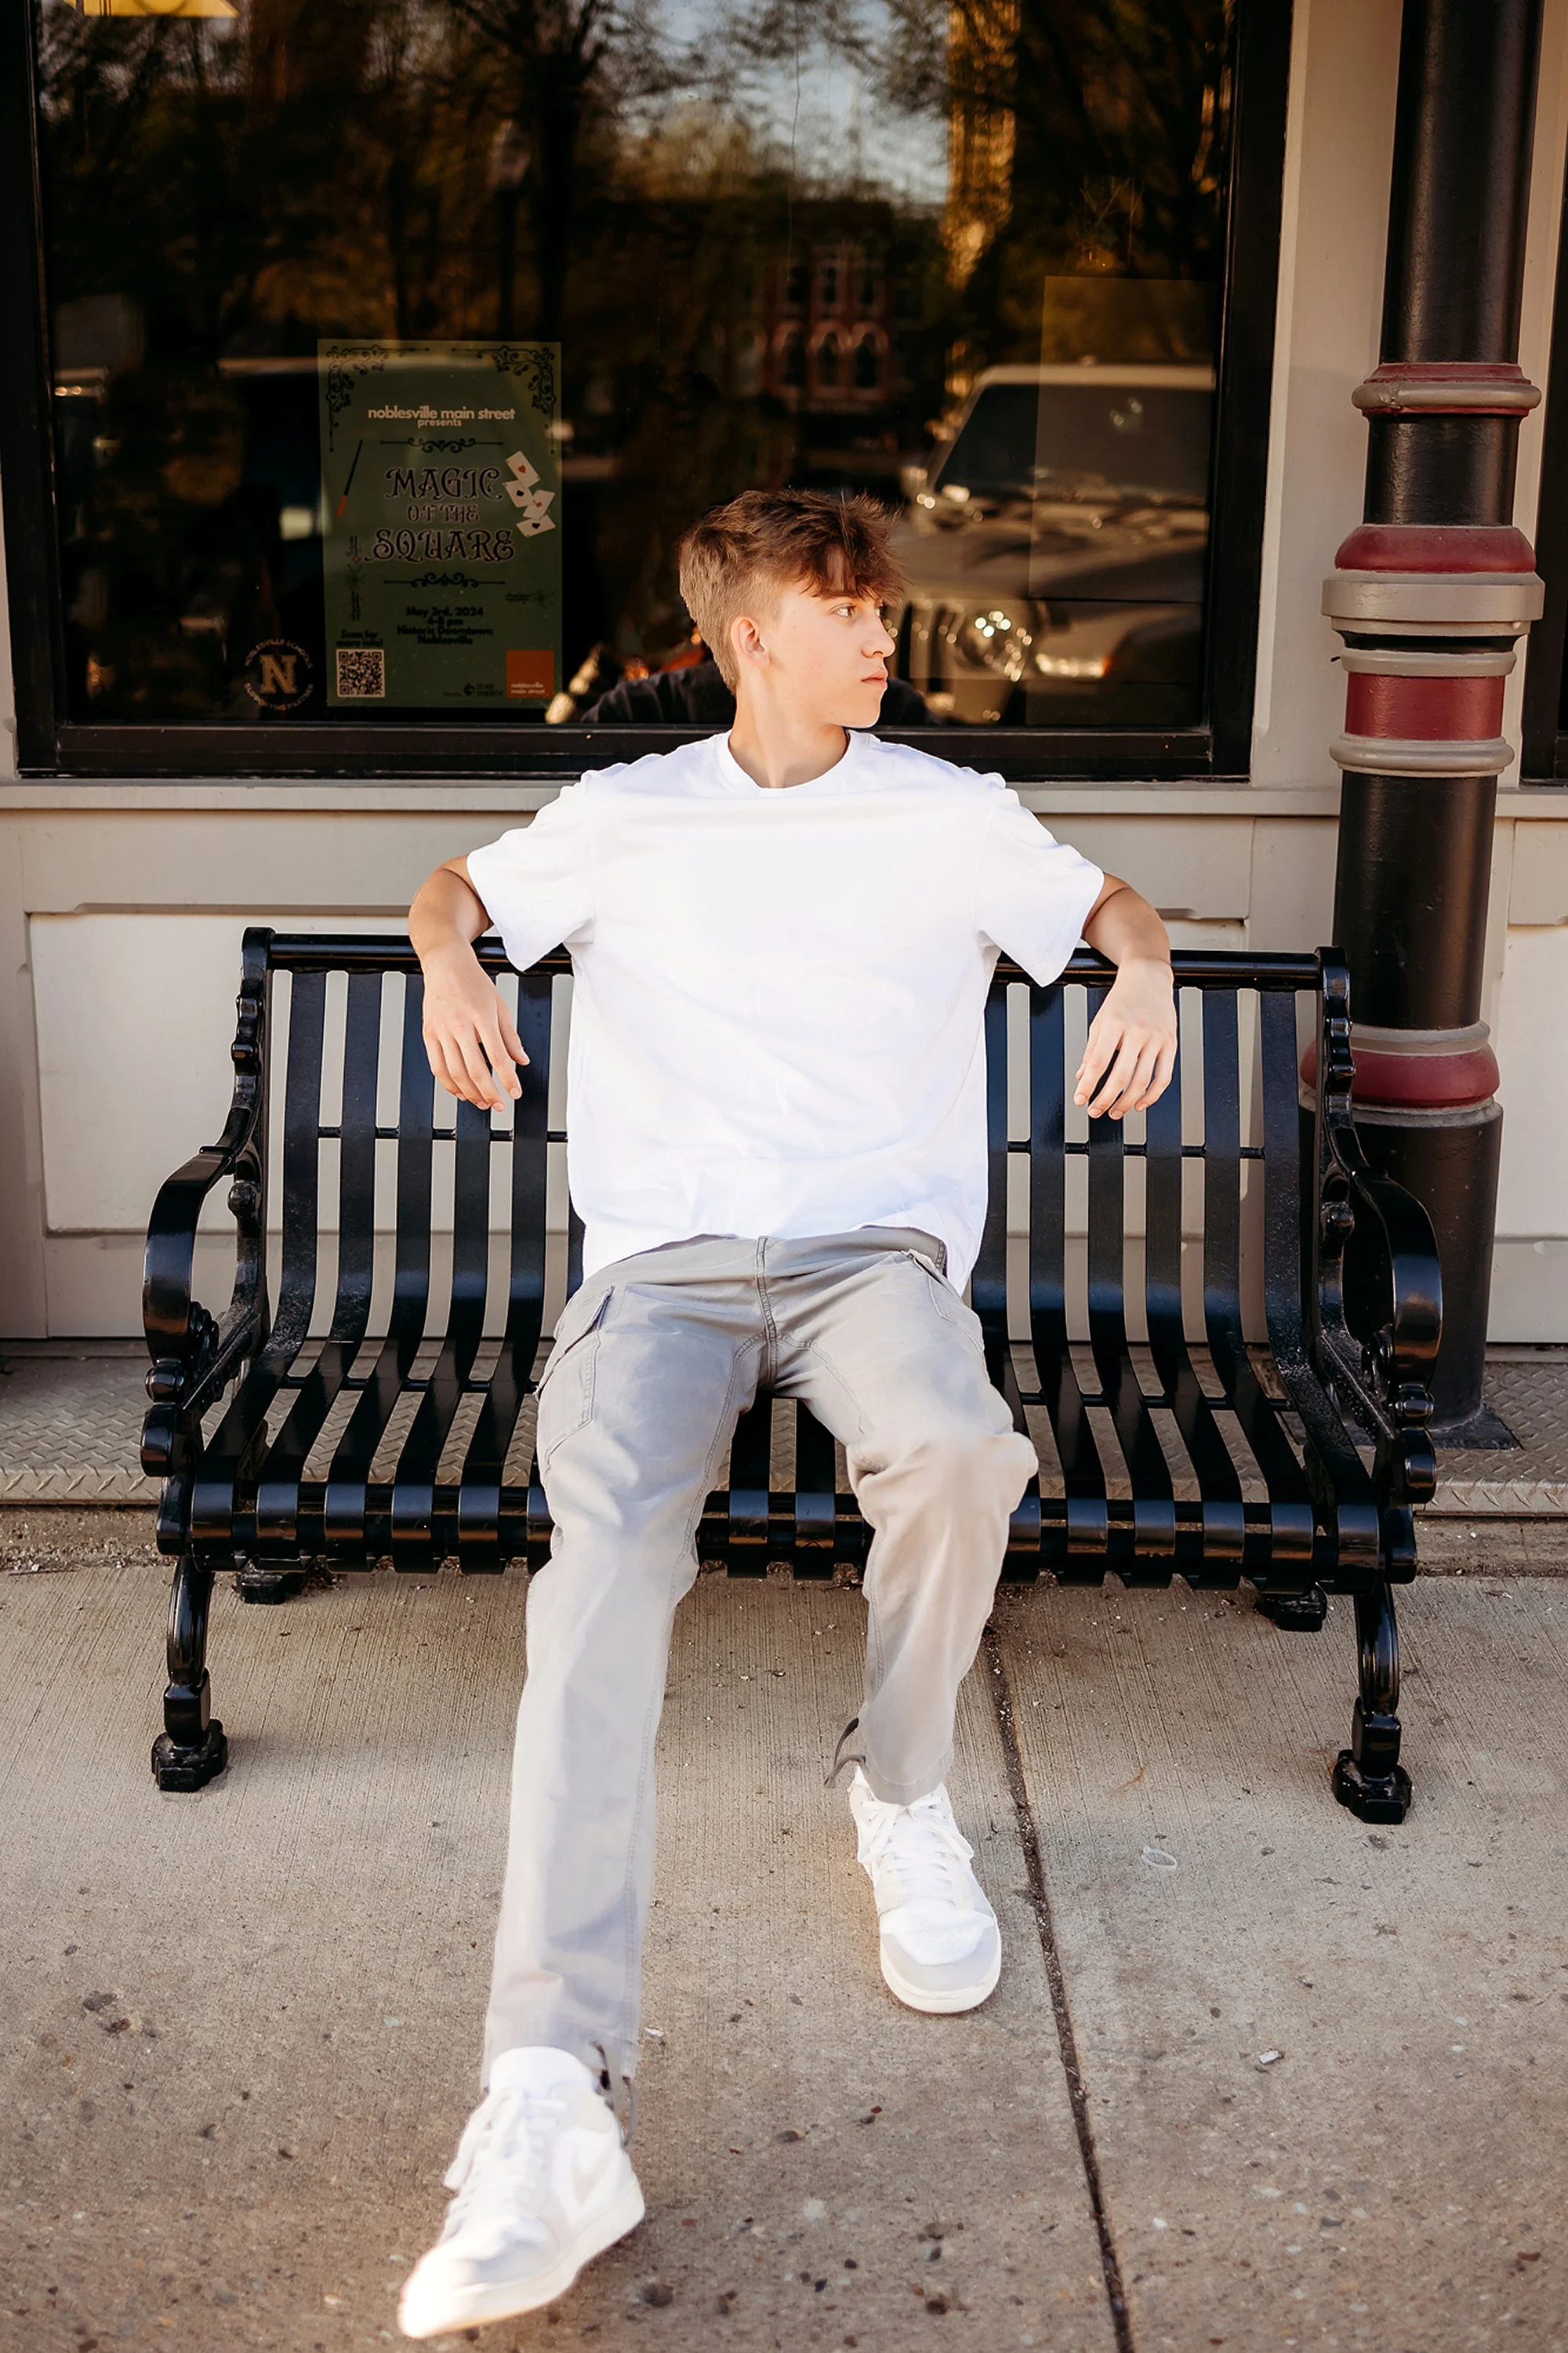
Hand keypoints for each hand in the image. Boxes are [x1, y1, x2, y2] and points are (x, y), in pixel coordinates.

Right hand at [420, 945, 527, 1109]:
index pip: (497, 1055)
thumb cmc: (473, 982)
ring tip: (482, 1102)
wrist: (445, 964)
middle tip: (499, 1104)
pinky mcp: (428, 1034)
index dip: (507, 1078)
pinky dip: (448, 1084)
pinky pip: (437, 1066)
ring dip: (469, 1092)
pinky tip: (461, 1091)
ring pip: (454, 1072)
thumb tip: (521, 1061)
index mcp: (481, 1016)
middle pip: (474, 1069)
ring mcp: (441, 1030)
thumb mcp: (500, 1005)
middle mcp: (459, 1024)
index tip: (515, 1092)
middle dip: (488, 1092)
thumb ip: (511, 1036)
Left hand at [1073, 957, 1176, 1119]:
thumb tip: (1082, 1076)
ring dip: (1127, 1102)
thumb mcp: (1100, 1019)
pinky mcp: (1171, 1043)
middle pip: (1121, 1075)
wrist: (1149, 977)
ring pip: (1143, 1080)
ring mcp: (1157, 1038)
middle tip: (1095, 1111)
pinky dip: (1152, 1095)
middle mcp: (1138, 1031)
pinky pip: (1164, 1076)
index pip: (1098, 1062)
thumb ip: (1091, 1049)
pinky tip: (1140, 1104)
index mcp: (1115, 1023)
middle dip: (1105, 1099)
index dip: (1088, 1085)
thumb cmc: (1123, 997)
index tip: (1080, 1099)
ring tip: (1115, 1111)